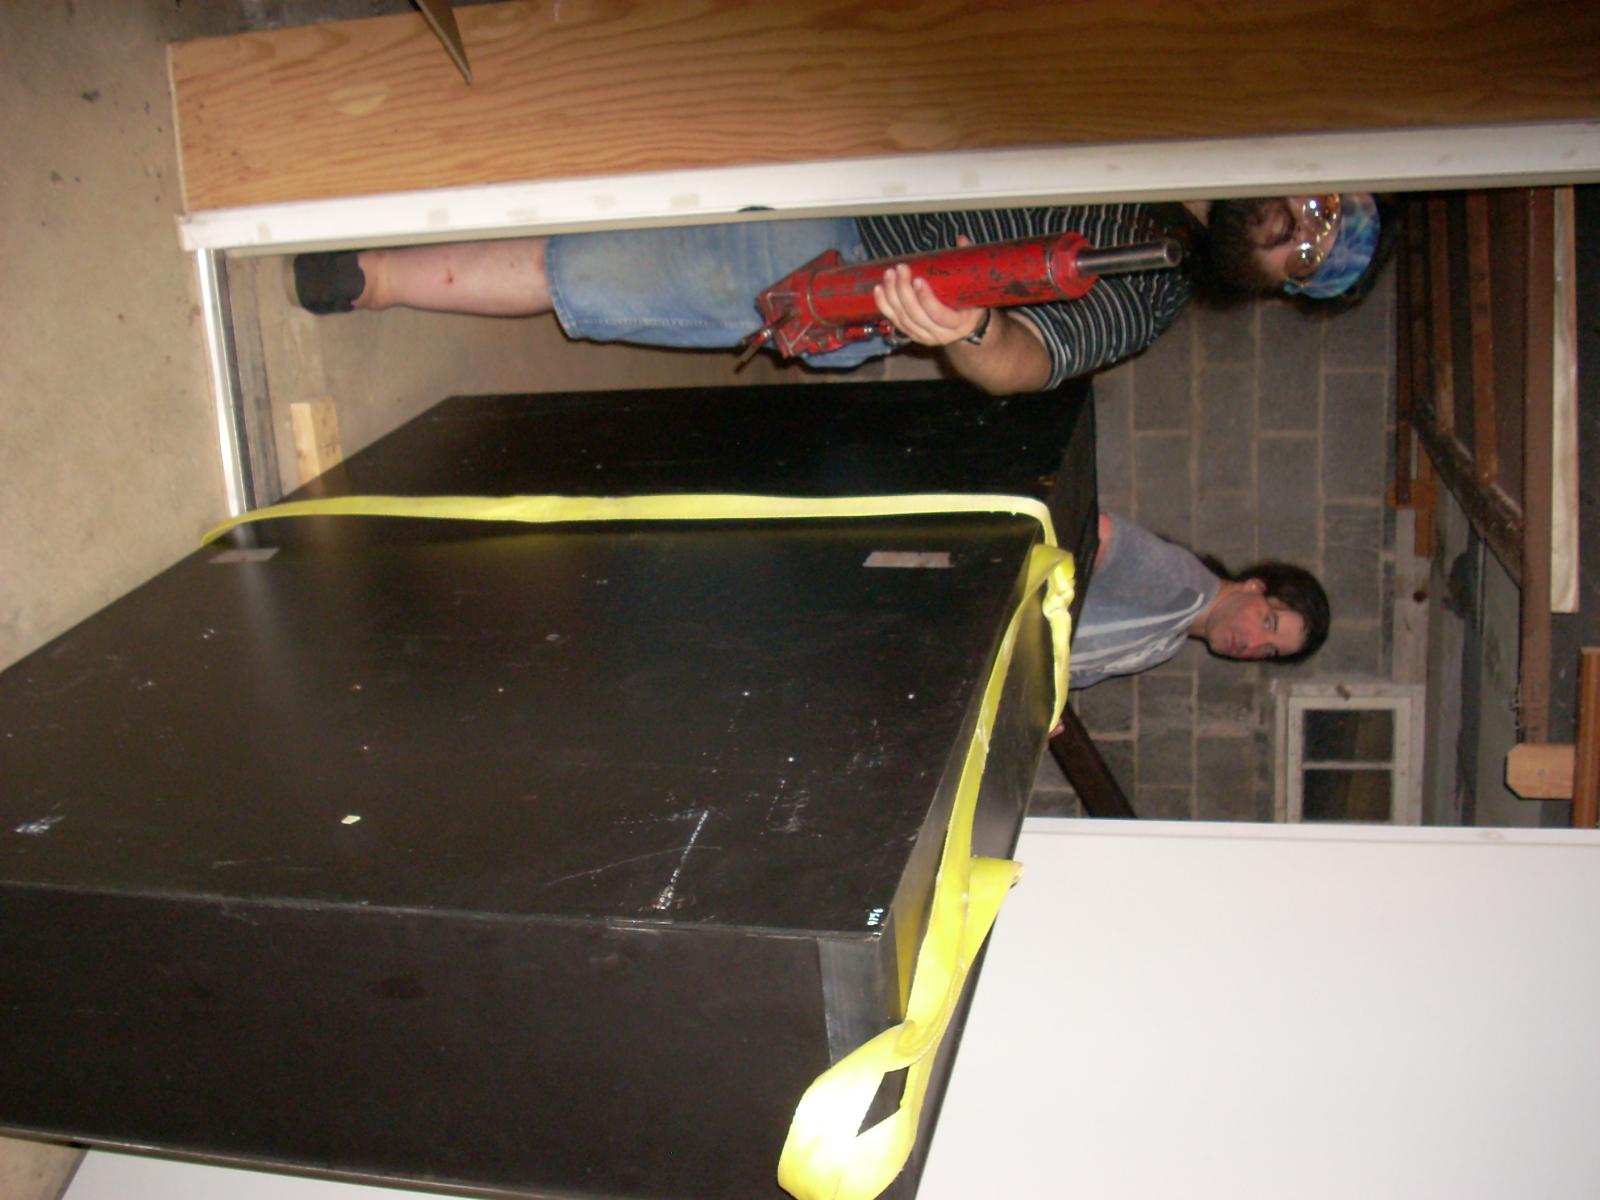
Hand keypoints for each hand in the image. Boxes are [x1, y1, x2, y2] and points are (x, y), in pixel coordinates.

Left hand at [871, 234, 987, 346]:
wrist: (966, 326)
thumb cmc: (971, 302)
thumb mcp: (973, 286)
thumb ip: (967, 262)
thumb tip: (961, 239)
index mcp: (959, 324)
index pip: (939, 315)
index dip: (927, 299)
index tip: (918, 280)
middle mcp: (940, 335)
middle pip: (916, 315)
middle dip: (904, 292)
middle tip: (900, 269)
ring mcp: (924, 337)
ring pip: (903, 318)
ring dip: (892, 296)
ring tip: (889, 274)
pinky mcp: (911, 334)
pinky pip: (894, 321)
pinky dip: (884, 305)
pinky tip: (879, 289)